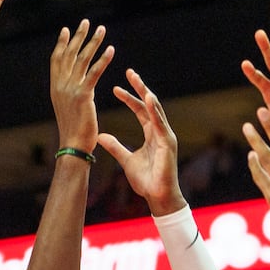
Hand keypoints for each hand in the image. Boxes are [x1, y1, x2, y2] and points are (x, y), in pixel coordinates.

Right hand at [50, 20, 112, 152]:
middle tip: (86, 21)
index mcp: (56, 88)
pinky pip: (94, 73)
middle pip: (69, 54)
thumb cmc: (73, 132)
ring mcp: (70, 89)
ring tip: (102, 29)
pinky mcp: (83, 95)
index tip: (67, 29)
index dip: (62, 44)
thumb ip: (69, 94)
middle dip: (78, 36)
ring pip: (82, 60)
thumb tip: (74, 86)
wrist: (73, 146)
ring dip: (93, 42)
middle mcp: (60, 85)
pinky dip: (103, 59)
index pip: (57, 60)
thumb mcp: (67, 109)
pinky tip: (110, 49)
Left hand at [98, 69, 184, 216]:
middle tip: (129, 72)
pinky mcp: (168, 143)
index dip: (129, 98)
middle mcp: (160, 131)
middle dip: (139, 88)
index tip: (116, 88)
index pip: (140, 111)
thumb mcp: (126, 160)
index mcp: (151, 134)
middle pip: (149, 105)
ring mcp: (166, 136)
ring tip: (137, 80)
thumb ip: (115, 147)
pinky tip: (148, 98)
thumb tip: (101, 136)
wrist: (158, 197)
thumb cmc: (146, 181)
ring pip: (156, 110)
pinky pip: (160, 123)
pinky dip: (154, 110)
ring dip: (146, 94)